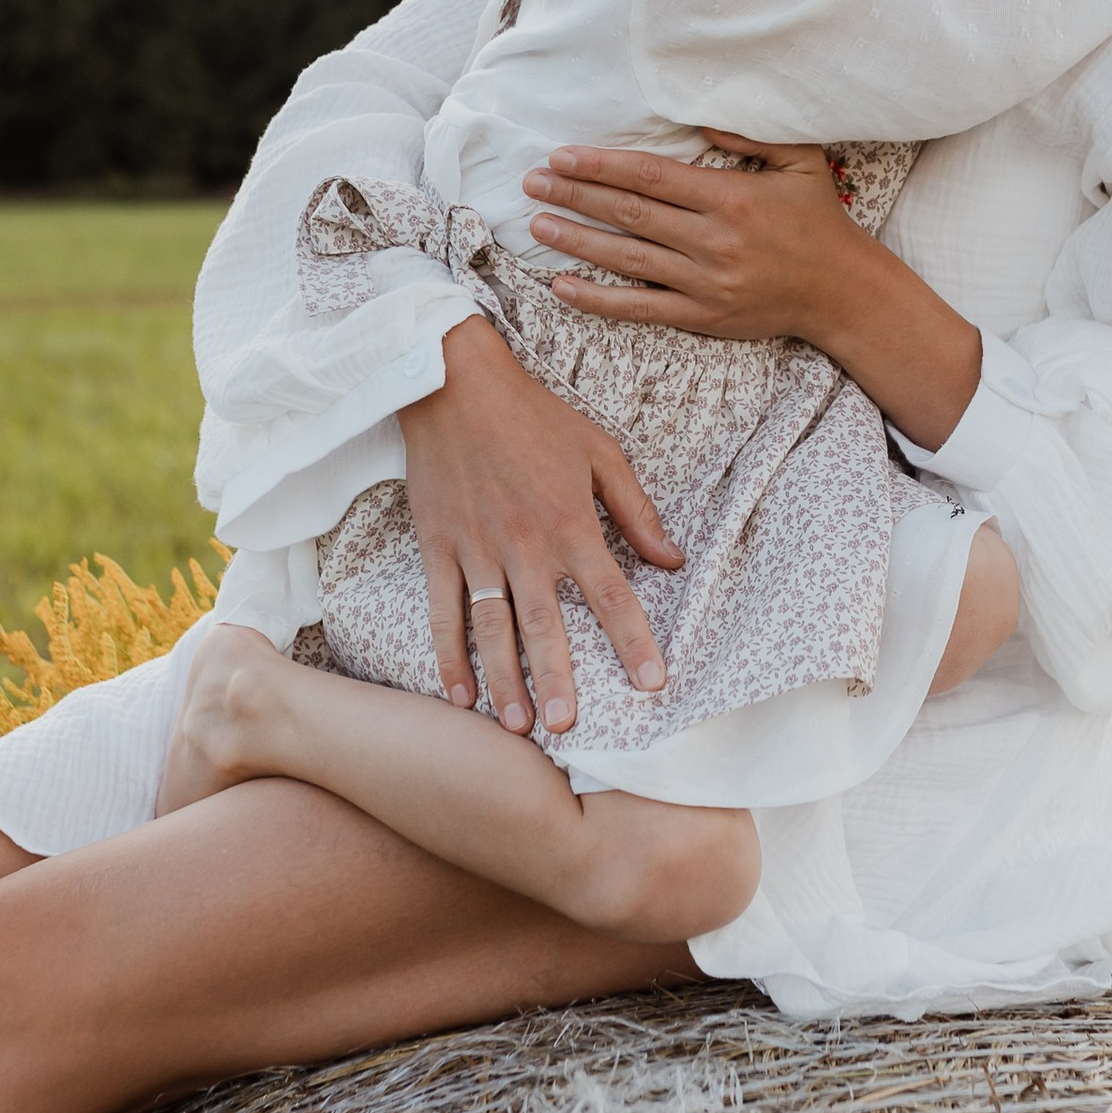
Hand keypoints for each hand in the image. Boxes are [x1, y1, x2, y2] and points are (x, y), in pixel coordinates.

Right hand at [396, 315, 680, 737]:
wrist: (455, 383)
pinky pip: (443, 611)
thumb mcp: (600, 453)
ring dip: (504, 680)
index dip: (633, 641)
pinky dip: (448, 656)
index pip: (611, 594)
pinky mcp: (438, 547)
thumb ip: (636, 512)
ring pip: (491, 628)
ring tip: (518, 726)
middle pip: (545, 626)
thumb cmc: (535, 417)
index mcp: (571, 524)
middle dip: (559, 680)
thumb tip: (674, 560)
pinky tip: (460, 695)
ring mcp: (476, 550)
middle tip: (570, 728)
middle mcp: (525, 546)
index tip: (653, 684)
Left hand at [525, 140, 859, 344]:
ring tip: (537, 224)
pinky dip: (598, 298)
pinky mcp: (703, 317)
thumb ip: (752, 135)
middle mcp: (712, 240)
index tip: (562, 156)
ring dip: (577, 240)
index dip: (601, 165)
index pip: (650, 176)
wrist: (843, 292)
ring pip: (627, 259)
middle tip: (532, 182)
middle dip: (575, 195)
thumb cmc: (819, 222)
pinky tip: (563, 285)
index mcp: (730, 198)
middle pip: (629, 213)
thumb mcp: (802, 163)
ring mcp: (705, 283)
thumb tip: (699, 118)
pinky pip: (640, 308)